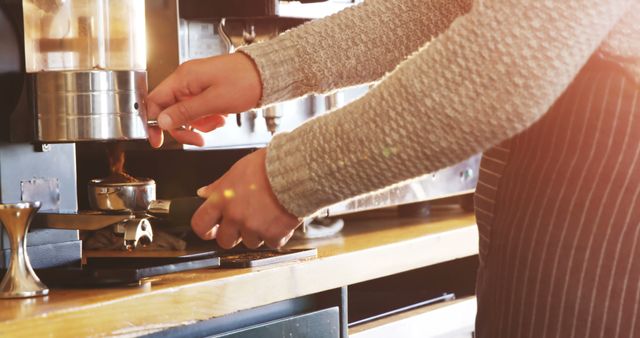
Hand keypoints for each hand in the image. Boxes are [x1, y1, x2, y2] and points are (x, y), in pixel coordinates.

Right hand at [146, 53, 261, 147]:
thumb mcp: (214, 101)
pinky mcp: (207, 92)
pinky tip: (220, 116)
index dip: (153, 122)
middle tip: (198, 139)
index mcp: (183, 78)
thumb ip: (185, 112)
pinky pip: (198, 111)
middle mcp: (186, 80)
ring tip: (217, 121)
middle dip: (184, 128)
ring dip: (199, 124)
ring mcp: (196, 86)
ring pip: (185, 114)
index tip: (157, 140)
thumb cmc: (244, 81)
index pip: (154, 101)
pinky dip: (208, 119)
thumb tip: (162, 121)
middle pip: (169, 111)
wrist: (266, 75)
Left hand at [191, 148, 299, 248]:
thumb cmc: (268, 166)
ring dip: (257, 233)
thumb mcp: (237, 170)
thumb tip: (203, 193)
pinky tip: (280, 219)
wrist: (296, 170)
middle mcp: (235, 216)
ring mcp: (254, 227)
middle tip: (245, 223)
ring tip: (268, 215)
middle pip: (225, 241)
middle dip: (233, 235)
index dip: (205, 230)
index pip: (200, 224)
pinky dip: (277, 235)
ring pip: (250, 242)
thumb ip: (219, 186)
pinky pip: (272, 243)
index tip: (211, 230)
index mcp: (222, 200)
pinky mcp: (273, 234)